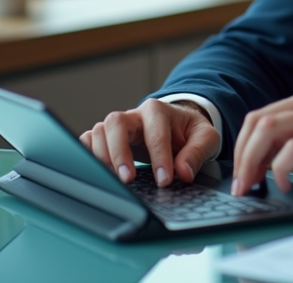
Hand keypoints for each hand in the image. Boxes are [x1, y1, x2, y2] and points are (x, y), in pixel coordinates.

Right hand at [79, 99, 219, 185]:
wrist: (179, 127)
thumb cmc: (190, 132)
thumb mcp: (205, 138)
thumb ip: (197, 153)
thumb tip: (184, 173)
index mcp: (159, 111)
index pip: (155, 132)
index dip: (159, 157)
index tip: (164, 180)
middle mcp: (134, 116)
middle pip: (116, 123)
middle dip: (119, 152)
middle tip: (128, 180)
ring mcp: (118, 126)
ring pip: (99, 131)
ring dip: (102, 156)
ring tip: (113, 180)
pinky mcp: (107, 138)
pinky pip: (88, 140)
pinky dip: (86, 154)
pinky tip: (94, 171)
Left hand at [230, 85, 292, 196]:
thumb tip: (269, 157)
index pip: (262, 114)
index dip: (244, 143)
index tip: (241, 169)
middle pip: (259, 121)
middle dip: (242, 154)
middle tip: (241, 181)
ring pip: (269, 131)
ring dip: (253, 161)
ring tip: (253, 183)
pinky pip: (292, 151)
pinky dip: (280, 169)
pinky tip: (285, 183)